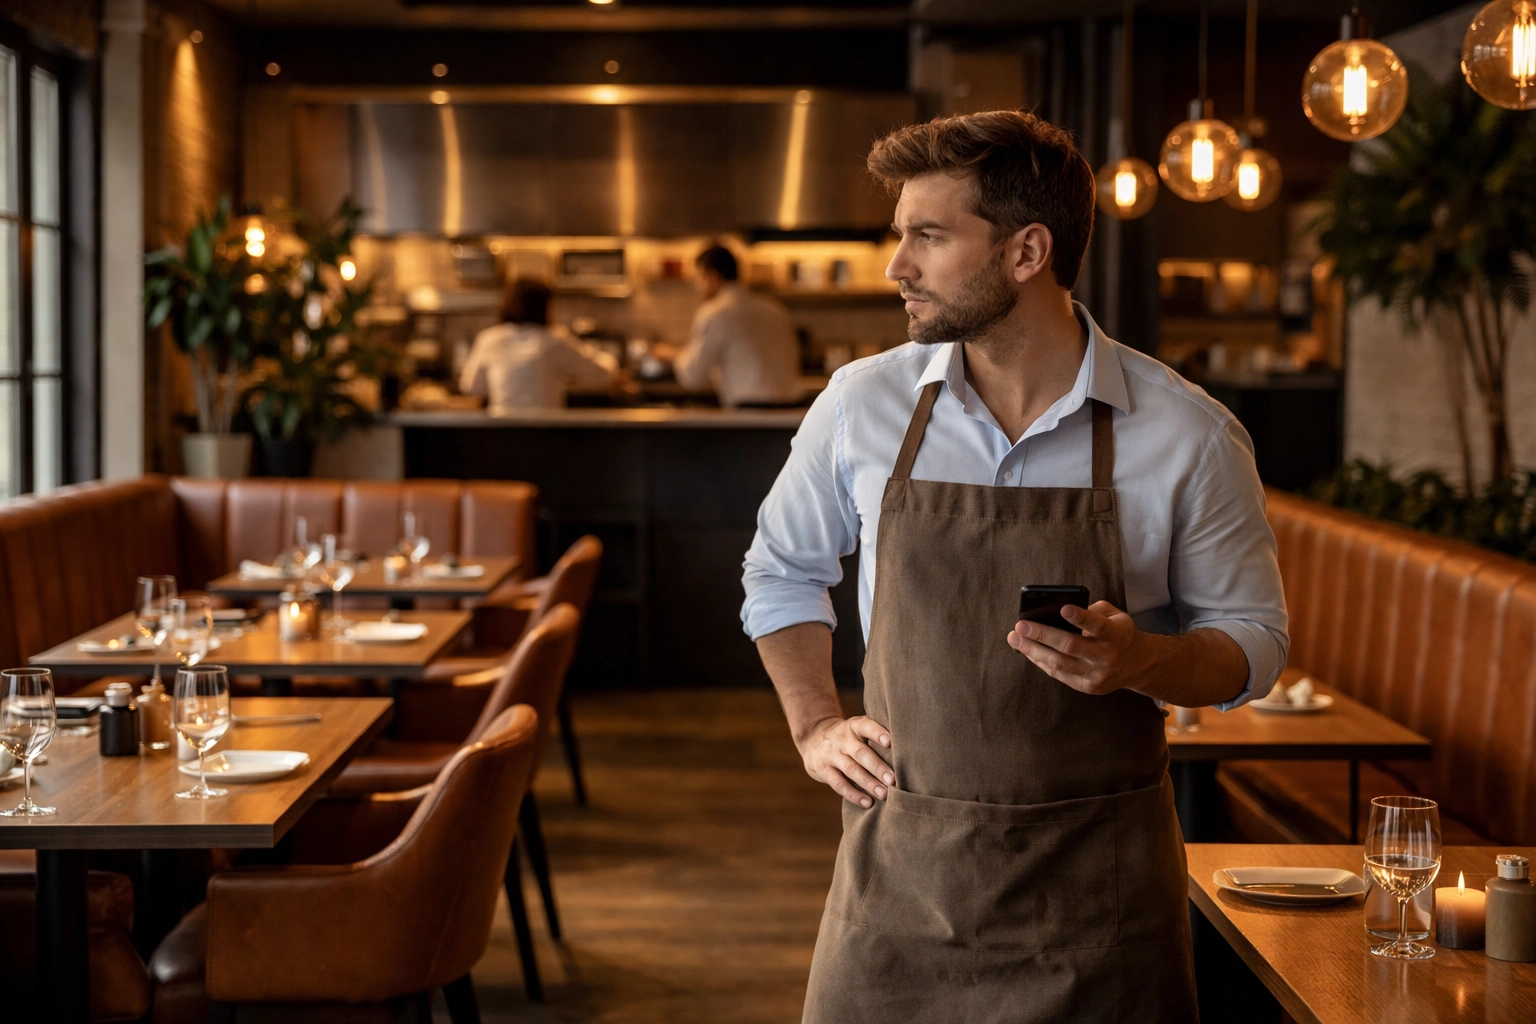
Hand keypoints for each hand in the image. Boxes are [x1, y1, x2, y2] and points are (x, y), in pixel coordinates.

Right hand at [797, 716, 894, 807]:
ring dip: (868, 783)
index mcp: (853, 726)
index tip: (890, 742)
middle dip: (877, 767)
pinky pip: (839, 784)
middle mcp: (841, 739)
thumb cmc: (848, 737)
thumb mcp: (857, 729)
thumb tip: (908, 752)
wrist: (813, 738)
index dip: (877, 733)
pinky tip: (868, 803)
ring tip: (884, 794)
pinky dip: (854, 795)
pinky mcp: (823, 770)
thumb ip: (875, 737)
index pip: (865, 726)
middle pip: (860, 753)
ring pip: (851, 770)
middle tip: (893, 780)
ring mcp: (830, 755)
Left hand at [1007, 600, 1141, 695]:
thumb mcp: (1115, 616)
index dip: (1081, 618)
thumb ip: (1093, 610)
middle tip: (1021, 625)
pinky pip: (1058, 674)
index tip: (1063, 608)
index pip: (1098, 626)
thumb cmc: (1118, 632)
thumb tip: (1060, 610)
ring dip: (1033, 651)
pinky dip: (1040, 661)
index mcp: (1117, 635)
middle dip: (1042, 634)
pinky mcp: (1087, 687)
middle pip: (1071, 646)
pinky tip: (1027, 651)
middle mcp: (1107, 656)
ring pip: (1060, 664)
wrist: (1135, 664)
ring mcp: (1096, 675)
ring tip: (1015, 639)